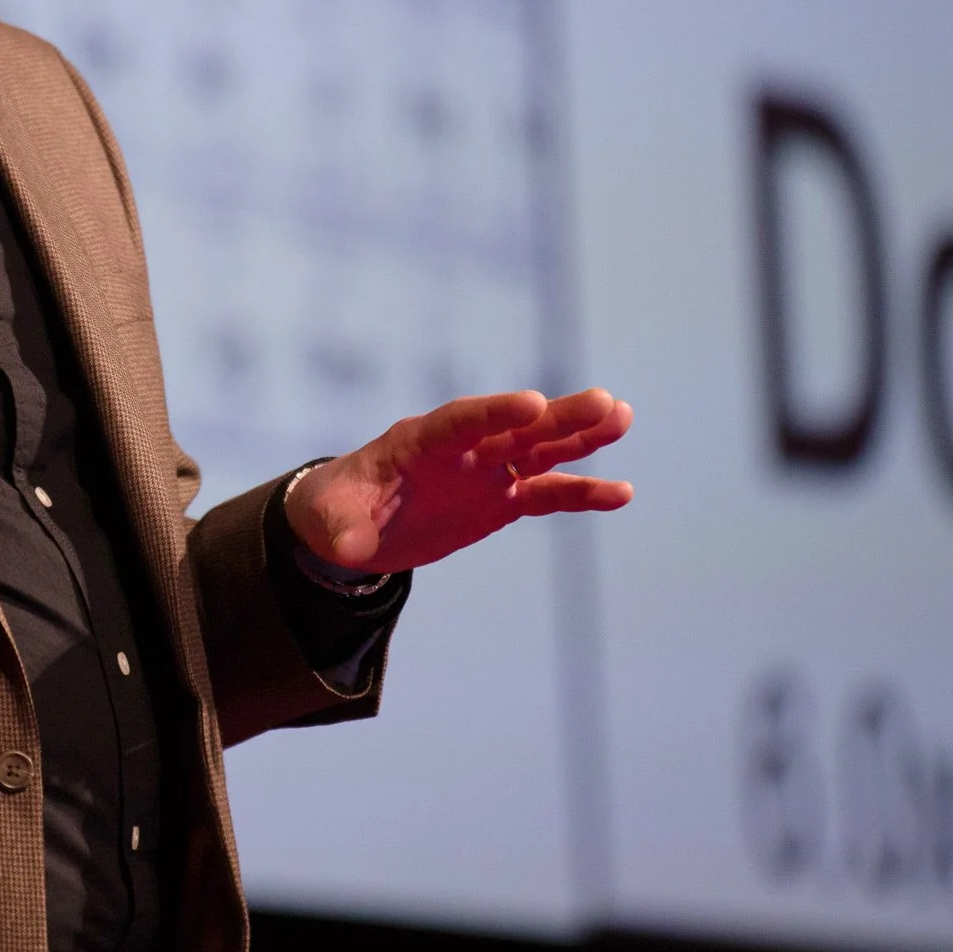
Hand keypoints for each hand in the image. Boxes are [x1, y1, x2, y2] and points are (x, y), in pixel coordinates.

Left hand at [285, 389, 633, 575]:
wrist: (352, 525)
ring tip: (622, 418)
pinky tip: (621, 493)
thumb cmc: (336, 509)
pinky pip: (546, 495)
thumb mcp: (330, 520)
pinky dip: (581, 494)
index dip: (495, 413)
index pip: (461, 422)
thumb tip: (347, 550)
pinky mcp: (500, 499)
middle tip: (604, 401)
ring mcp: (484, 471)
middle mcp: (460, 449)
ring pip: (539, 450)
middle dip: (557, 417)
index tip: (533, 404)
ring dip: (580, 437)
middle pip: (514, 429)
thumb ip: (342, 530)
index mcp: (418, 441)